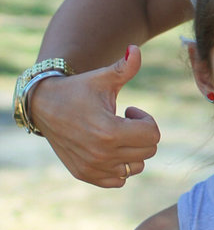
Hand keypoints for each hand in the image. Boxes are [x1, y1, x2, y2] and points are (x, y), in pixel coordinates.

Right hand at [29, 44, 159, 186]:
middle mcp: (102, 154)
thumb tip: (136, 49)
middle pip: (148, 151)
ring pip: (137, 167)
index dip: (145, 119)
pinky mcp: (85, 174)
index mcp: (110, 131)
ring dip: (133, 151)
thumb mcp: (102, 78)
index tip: (130, 110)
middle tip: (123, 121)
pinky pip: (119, 180)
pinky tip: (109, 149)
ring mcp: (93, 167)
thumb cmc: (79, 89)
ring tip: (115, 135)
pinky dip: (120, 167)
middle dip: (141, 133)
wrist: (44, 105)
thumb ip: (125, 67)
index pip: (153, 135)